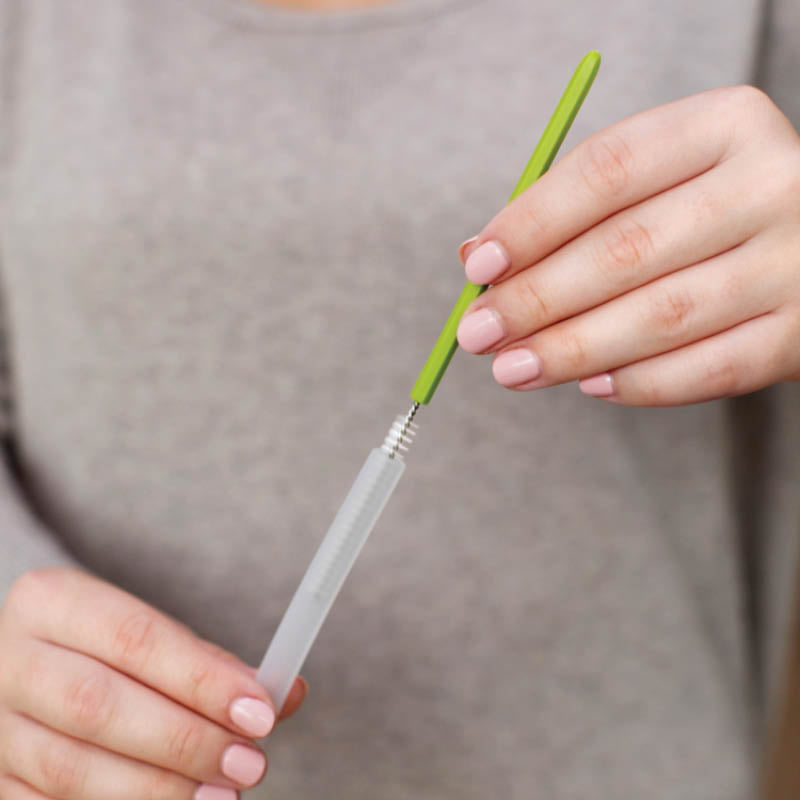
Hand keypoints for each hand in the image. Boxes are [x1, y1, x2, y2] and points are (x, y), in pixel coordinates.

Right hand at [0, 567, 305, 799]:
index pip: (134, 638)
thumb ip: (211, 664)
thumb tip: (286, 694)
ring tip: (222, 796)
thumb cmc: (105, 649)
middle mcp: (10, 660)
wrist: (31, 666)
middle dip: (184, 740)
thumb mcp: (149, 634)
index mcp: (51, 601)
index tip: (260, 710)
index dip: (200, 679)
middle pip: (99, 706)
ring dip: (157, 789)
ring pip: (71, 768)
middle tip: (249, 762)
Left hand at [456, 86, 799, 405]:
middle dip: (536, 299)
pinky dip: (640, 383)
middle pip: (627, 248)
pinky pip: (710, 369)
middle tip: (478, 333)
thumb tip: (480, 258)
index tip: (479, 265)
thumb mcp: (659, 179)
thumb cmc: (711, 210)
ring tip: (513, 369)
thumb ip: (576, 209)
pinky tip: (590, 385)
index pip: (608, 171)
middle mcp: (771, 184)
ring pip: (662, 316)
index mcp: (723, 125)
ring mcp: (797, 260)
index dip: (533, 223)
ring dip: (572, 350)